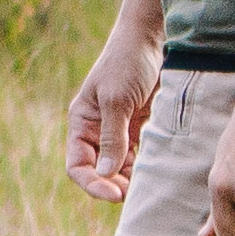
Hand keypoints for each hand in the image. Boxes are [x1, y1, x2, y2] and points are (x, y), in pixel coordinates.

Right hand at [64, 34, 158, 203]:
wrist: (151, 39)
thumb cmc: (126, 63)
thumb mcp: (116, 99)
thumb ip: (113, 137)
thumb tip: (106, 174)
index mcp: (82, 123)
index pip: (77, 165)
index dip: (92, 184)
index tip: (115, 195)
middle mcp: (98, 131)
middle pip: (99, 171)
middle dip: (113, 186)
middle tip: (134, 196)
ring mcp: (120, 130)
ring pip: (121, 167)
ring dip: (131, 180)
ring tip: (147, 188)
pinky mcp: (141, 127)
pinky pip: (140, 155)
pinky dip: (145, 167)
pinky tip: (157, 174)